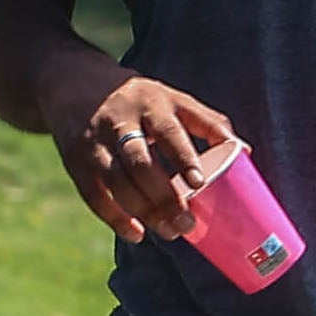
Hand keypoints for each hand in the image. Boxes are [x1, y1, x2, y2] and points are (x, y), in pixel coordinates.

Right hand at [40, 66, 243, 241]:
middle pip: (139, 163)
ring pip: (116, 183)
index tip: (199, 183)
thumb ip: (205, 121)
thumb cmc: (137, 98)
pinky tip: (136, 234)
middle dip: (163, 196)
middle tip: (187, 223)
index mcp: (149, 102)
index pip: (167, 131)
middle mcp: (118, 121)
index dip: (183, 157)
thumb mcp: (169, 97)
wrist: (70, 81)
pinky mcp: (74, 161)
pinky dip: (115, 219)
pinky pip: (93, 195)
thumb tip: (245, 152)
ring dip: (143, 212)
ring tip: (169, 232)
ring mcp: (93, 142)